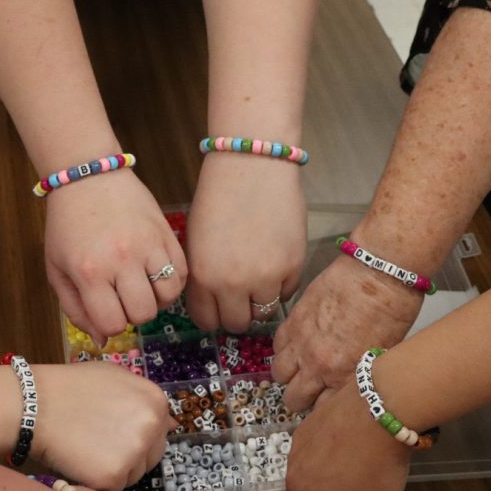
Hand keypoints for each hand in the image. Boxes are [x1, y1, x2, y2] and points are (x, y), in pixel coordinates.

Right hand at [32, 363, 174, 490]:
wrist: (35, 405)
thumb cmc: (71, 387)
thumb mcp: (114, 377)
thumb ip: (143, 398)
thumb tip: (173, 424)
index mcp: (155, 400)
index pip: (160, 430)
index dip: (134, 433)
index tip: (112, 431)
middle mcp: (152, 426)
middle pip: (151, 456)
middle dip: (130, 454)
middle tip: (97, 443)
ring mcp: (134, 453)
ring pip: (134, 474)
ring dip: (115, 470)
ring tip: (87, 450)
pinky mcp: (114, 477)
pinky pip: (113, 488)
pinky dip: (97, 482)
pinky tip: (80, 462)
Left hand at [45, 171, 186, 345]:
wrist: (88, 176)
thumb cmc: (67, 225)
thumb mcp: (58, 270)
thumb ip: (75, 310)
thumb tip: (103, 341)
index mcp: (90, 271)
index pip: (113, 324)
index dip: (111, 324)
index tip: (107, 309)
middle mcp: (121, 260)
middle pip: (143, 314)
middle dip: (133, 313)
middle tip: (123, 296)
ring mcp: (147, 245)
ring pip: (168, 296)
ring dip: (156, 298)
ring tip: (142, 284)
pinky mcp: (166, 233)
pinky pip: (182, 273)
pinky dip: (172, 280)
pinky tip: (155, 272)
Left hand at [185, 152, 305, 332]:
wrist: (252, 166)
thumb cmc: (218, 198)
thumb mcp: (196, 241)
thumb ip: (202, 277)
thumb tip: (212, 303)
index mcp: (203, 276)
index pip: (207, 321)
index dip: (212, 316)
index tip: (217, 308)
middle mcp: (234, 283)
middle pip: (237, 324)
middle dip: (237, 312)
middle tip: (239, 296)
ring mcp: (267, 277)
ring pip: (264, 314)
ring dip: (260, 301)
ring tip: (258, 278)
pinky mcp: (293, 266)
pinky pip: (287, 293)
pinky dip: (280, 285)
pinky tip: (274, 262)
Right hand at [272, 251, 421, 411]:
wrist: (380, 271)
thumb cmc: (394, 309)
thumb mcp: (384, 354)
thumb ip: (360, 375)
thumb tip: (351, 382)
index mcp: (346, 378)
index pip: (324, 411)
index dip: (326, 408)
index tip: (328, 402)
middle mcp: (319, 366)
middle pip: (295, 399)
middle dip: (302, 397)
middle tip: (311, 388)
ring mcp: (302, 343)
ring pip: (279, 375)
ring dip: (289, 374)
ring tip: (301, 366)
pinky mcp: (293, 320)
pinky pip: (277, 346)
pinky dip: (284, 349)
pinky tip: (297, 344)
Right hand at [285, 382, 409, 490]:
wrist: (379, 412)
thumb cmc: (380, 465)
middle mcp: (293, 476)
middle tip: (354, 490)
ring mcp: (296, 450)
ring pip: (307, 472)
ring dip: (324, 473)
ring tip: (352, 467)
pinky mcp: (303, 427)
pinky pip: (311, 450)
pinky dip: (325, 452)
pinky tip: (347, 446)